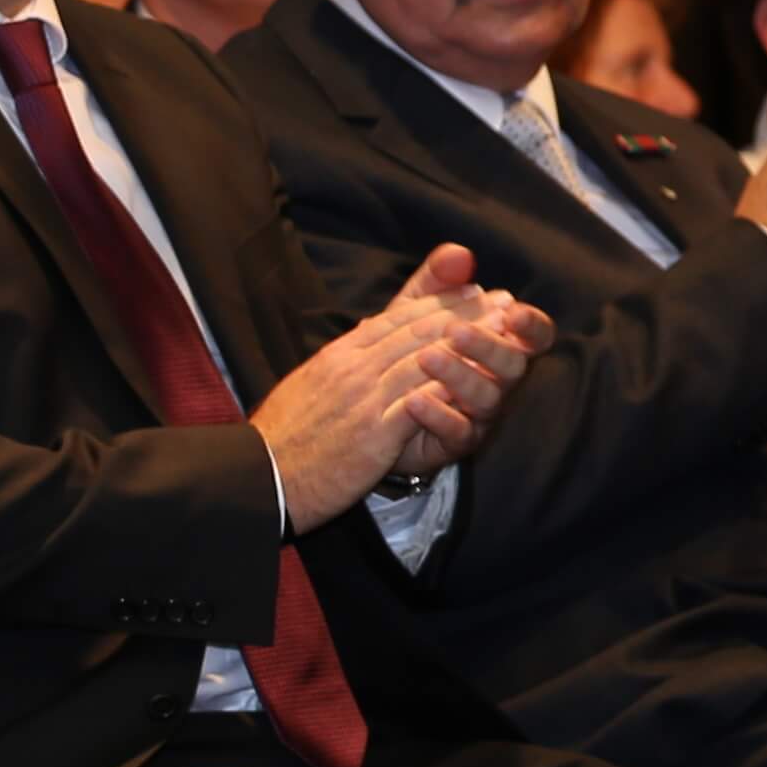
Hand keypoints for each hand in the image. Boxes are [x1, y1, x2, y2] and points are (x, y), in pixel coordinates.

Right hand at [251, 243, 545, 521]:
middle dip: (466, 313)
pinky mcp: (374, 432)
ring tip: (505, 331)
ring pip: (425, 359)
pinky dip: (453, 386)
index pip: (397, 318)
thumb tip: (368, 339)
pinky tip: (482, 377)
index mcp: (339, 355)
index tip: (474, 290)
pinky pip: (420, 402)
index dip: (440, 302)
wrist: (261, 476)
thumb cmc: (286, 437)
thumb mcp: (313, 384)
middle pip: (418, 331)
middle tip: (504, 301)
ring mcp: (363, 398)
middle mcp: (352, 368)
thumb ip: (345, 360)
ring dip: (470, 343)